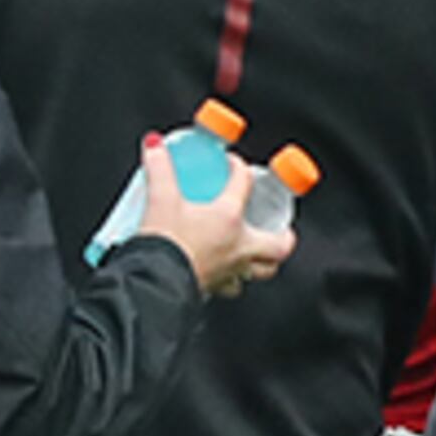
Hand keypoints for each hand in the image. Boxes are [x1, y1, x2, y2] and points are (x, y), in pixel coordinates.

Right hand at [132, 130, 289, 295]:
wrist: (152, 282)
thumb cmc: (164, 245)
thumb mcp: (160, 199)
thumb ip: (159, 169)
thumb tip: (155, 146)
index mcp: (229, 219)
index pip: (243, 184)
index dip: (240, 169)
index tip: (234, 165)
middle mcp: (239, 247)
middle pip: (278, 245)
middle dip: (283, 236)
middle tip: (278, 228)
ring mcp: (231, 271)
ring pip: (262, 271)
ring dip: (263, 263)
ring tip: (258, 254)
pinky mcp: (215, 289)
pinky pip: (233, 287)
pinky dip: (233, 281)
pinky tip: (225, 274)